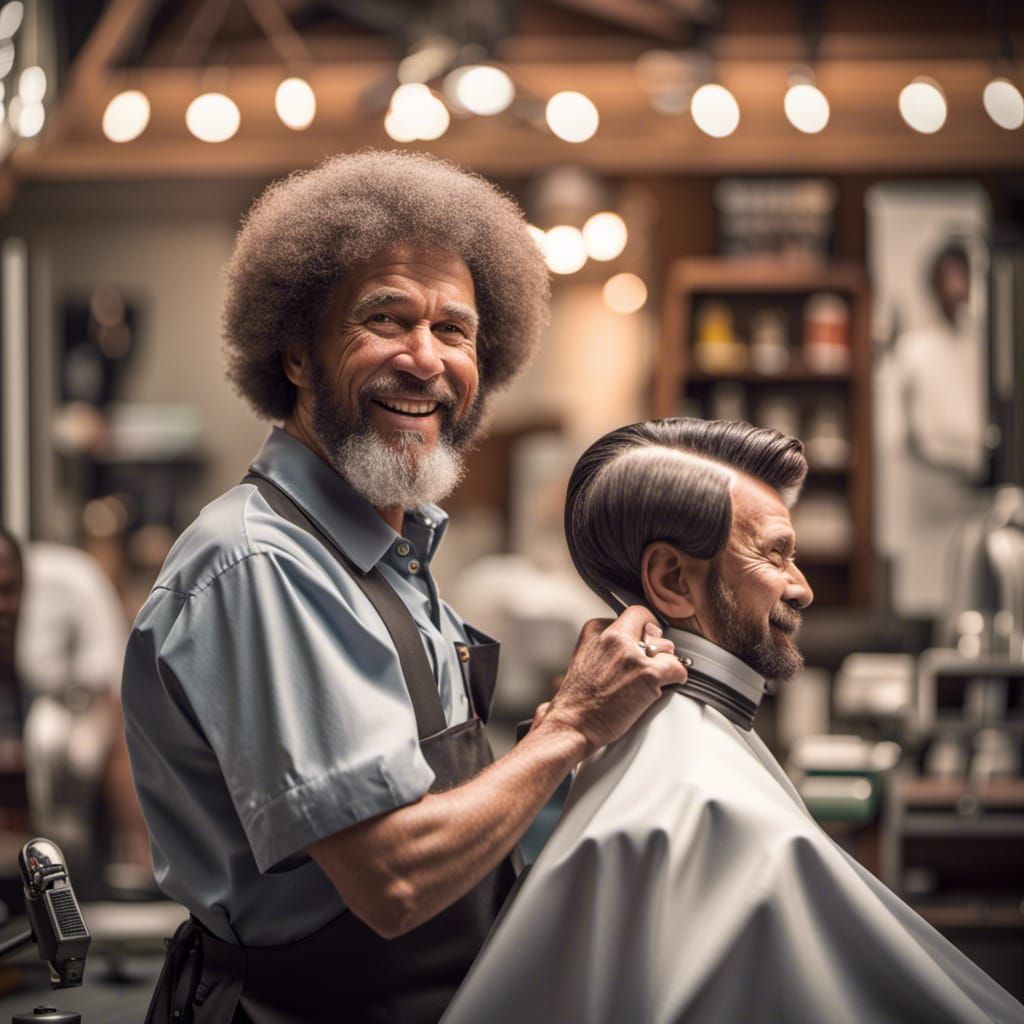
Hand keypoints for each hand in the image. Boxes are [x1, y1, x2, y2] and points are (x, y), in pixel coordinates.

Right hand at [539, 606, 687, 756]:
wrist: (573, 724)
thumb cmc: (579, 699)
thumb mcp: (584, 656)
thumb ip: (607, 642)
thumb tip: (641, 637)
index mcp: (596, 629)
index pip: (633, 614)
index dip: (643, 630)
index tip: (644, 643)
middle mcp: (613, 636)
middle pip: (651, 624)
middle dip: (656, 642)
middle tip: (650, 662)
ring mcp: (631, 654)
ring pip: (667, 648)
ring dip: (665, 663)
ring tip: (651, 679)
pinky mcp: (646, 673)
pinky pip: (677, 668)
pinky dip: (677, 677)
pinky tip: (667, 684)